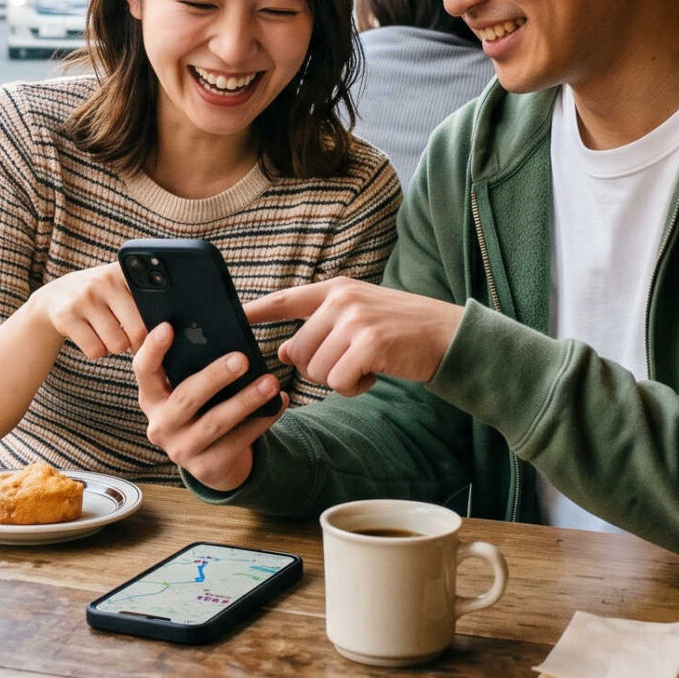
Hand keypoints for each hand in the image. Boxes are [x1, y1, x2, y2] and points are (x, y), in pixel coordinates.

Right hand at [20, 263, 146, 360]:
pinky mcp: (66, 316)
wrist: (56, 296)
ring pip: (116, 344)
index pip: (155, 306)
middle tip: (131, 339)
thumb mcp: (121, 286)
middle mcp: (105, 280)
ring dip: (115, 347)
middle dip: (137, 343)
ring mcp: (84, 297)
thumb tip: (169, 329)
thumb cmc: (102, 296)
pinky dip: (97, 351)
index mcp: (125, 272)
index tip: (157, 331)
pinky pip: (95, 350)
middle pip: (138, 331)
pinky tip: (92, 336)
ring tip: (108, 333)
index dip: (157, 325)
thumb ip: (146, 297)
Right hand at [133, 324, 283, 491]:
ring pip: (215, 422)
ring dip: (246, 401)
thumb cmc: (202, 410)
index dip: (153, 350)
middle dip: (214, 377)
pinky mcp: (207, 467)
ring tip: (271, 382)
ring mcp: (181, 450)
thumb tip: (219, 331)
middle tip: (241, 359)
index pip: (144, 370)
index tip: (168, 327)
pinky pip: (238, 441)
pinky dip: (262, 420)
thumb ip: (192, 367)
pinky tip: (279, 402)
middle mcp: (160, 425)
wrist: (212, 461)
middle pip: (186, 398)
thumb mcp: (189, 390)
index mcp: (152, 397)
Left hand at [248, 280, 463, 396]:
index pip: (285, 299)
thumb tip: (286, 352)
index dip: (255, 311)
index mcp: (335, 290)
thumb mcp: (358, 318)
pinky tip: (375, 374)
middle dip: (319, 368)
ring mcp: (355, 320)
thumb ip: (321, 329)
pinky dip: (355, 387)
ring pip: (317, 370)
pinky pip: (339, 381)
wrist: (446, 335)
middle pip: (299, 351)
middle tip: (351, 363)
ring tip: (366, 365)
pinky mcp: (369, 344)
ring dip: (340, 379)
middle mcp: (341, 300)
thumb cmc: (400, 330)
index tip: (232, 319)